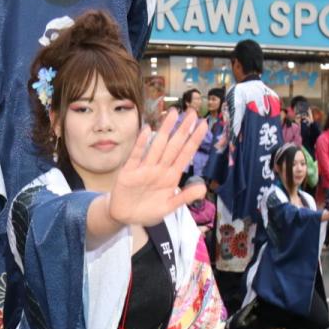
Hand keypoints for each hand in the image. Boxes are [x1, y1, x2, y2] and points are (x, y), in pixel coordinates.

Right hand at [107, 110, 207, 227]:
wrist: (124, 217)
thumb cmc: (147, 210)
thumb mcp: (169, 207)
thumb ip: (185, 197)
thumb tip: (203, 188)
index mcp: (171, 176)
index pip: (185, 154)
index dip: (194, 140)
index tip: (204, 125)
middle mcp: (160, 169)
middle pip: (174, 146)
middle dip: (183, 130)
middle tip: (192, 112)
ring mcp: (145, 168)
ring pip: (157, 146)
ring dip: (165, 130)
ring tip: (173, 114)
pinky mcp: (129, 171)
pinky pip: (136, 155)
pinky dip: (141, 143)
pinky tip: (147, 130)